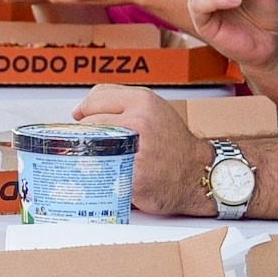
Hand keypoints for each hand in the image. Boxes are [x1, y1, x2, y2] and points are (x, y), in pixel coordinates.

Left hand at [74, 85, 202, 214]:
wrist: (195, 173)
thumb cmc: (173, 142)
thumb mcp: (153, 108)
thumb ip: (120, 101)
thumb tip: (82, 109)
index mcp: (142, 102)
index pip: (95, 99)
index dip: (85, 110)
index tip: (83, 119)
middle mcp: (138, 123)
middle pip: (90, 124)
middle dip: (86, 133)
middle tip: (94, 142)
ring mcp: (134, 150)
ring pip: (91, 146)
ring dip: (88, 153)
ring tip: (100, 156)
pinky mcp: (131, 176)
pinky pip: (102, 171)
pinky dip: (100, 173)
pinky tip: (109, 172)